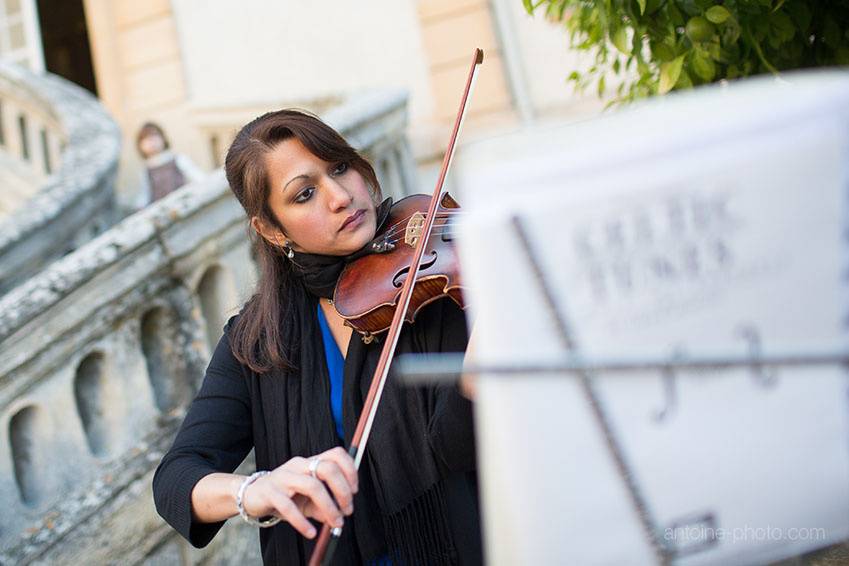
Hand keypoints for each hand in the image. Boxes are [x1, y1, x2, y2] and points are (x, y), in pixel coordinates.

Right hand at [241, 447, 357, 537]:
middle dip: (343, 490)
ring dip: (328, 507)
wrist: (252, 495)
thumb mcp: (308, 500)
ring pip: (312, 486)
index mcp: (310, 462)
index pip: (336, 454)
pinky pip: (288, 507)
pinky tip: (310, 532)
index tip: (355, 490)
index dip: (350, 470)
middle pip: (328, 468)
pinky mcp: (270, 492)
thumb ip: (324, 506)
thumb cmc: (285, 494)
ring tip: (335, 523)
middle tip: (348, 510)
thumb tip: (340, 516)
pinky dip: (302, 521)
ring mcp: (284, 476)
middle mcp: (299, 465)